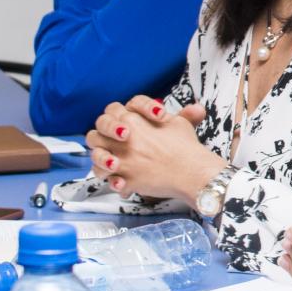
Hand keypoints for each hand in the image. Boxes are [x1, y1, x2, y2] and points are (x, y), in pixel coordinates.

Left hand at [84, 95, 219, 203]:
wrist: (192, 172)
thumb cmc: (187, 147)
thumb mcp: (181, 123)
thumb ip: (179, 114)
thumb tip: (195, 109)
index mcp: (134, 119)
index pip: (112, 110)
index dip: (118, 116)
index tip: (131, 125)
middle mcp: (123, 138)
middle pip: (97, 131)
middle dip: (103, 136)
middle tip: (118, 142)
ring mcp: (122, 159)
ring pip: (96, 156)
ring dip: (102, 159)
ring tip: (115, 164)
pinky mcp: (126, 179)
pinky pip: (108, 180)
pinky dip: (112, 181)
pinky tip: (121, 181)